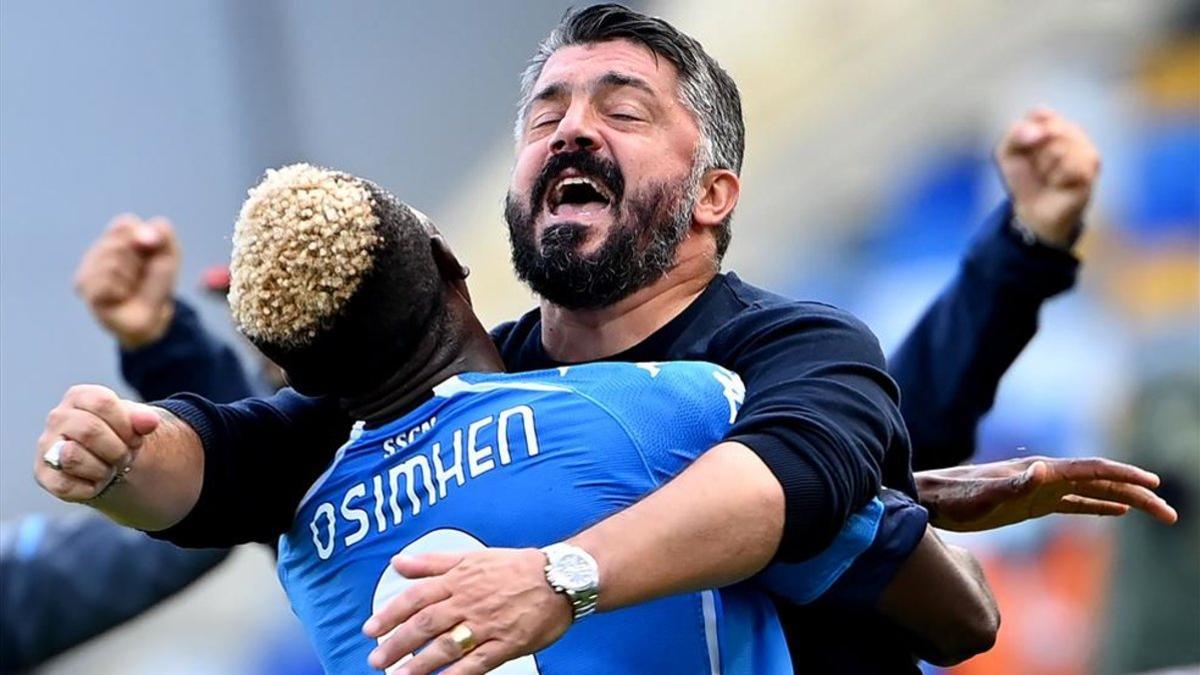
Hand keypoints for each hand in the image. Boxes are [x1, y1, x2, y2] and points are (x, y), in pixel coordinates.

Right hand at [34, 385, 160, 501]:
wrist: (108, 462)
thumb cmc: (118, 435)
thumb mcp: (135, 423)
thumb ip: (144, 418)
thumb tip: (150, 421)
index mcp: (79, 397)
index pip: (103, 403)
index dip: (126, 425)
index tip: (135, 437)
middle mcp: (58, 417)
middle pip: (89, 430)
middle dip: (117, 450)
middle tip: (125, 457)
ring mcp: (47, 446)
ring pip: (72, 457)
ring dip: (103, 469)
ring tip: (110, 468)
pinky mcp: (44, 475)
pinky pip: (66, 486)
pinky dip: (90, 488)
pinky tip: (96, 482)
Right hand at [75, 214, 180, 347]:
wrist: (152, 317)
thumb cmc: (156, 285)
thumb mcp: (169, 256)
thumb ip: (163, 235)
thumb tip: (144, 234)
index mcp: (116, 238)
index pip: (125, 223)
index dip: (145, 239)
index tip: (151, 255)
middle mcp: (97, 250)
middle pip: (120, 242)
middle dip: (140, 262)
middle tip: (141, 276)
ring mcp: (88, 268)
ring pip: (112, 262)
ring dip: (131, 278)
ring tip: (130, 288)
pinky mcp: (84, 289)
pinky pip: (105, 281)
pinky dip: (121, 290)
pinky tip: (120, 297)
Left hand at [363, 548, 571, 674]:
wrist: (560, 579)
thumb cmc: (515, 567)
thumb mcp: (472, 556)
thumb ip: (433, 562)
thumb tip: (398, 562)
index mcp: (459, 579)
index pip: (416, 596)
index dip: (390, 613)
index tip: (370, 628)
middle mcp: (468, 602)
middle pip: (425, 624)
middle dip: (397, 643)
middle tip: (376, 659)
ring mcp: (486, 625)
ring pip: (445, 646)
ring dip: (418, 664)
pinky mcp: (505, 644)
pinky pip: (475, 664)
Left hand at [917, 456, 1177, 531]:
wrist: (929, 499)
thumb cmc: (953, 500)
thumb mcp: (981, 496)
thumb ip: (1012, 485)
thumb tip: (1043, 470)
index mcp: (1039, 471)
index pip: (1092, 469)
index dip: (1124, 475)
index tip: (1154, 485)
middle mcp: (1044, 475)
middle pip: (1101, 480)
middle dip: (1137, 493)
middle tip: (1170, 514)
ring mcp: (1040, 488)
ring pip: (1093, 491)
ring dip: (1125, 500)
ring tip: (1157, 513)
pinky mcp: (1032, 503)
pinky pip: (1075, 504)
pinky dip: (1099, 506)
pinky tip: (1116, 512)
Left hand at [996, 108, 1100, 248]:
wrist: (1033, 210)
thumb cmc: (1023, 177)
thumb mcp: (1006, 152)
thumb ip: (1016, 132)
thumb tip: (1041, 132)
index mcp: (1053, 122)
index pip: (1040, 113)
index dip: (1025, 134)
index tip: (1024, 149)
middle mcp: (1074, 131)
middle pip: (1048, 130)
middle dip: (1034, 153)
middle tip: (1037, 167)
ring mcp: (1086, 148)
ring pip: (1059, 148)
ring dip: (1045, 167)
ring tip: (1048, 176)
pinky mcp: (1091, 168)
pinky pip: (1069, 166)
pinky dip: (1056, 178)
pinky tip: (1058, 184)